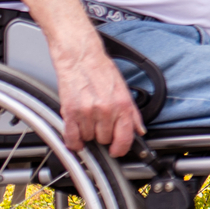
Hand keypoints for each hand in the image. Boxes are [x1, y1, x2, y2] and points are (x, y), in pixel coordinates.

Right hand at [54, 40, 143, 156]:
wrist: (81, 58)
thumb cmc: (101, 71)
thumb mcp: (124, 90)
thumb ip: (133, 113)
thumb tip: (139, 130)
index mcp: (122, 106)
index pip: (125, 138)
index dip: (121, 149)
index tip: (117, 150)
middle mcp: (106, 110)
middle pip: (105, 140)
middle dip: (103, 135)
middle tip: (100, 124)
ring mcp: (88, 112)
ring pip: (89, 139)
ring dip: (88, 134)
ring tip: (88, 120)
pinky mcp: (70, 112)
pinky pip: (72, 138)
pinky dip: (74, 141)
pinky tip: (77, 137)